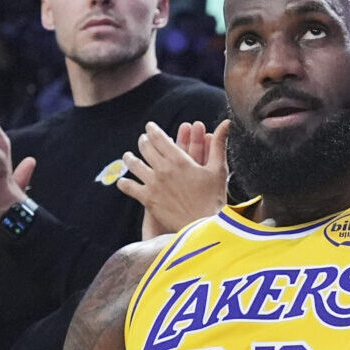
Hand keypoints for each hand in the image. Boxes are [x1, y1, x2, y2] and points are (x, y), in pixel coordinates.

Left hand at [119, 120, 231, 240]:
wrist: (204, 226)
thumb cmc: (214, 198)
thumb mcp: (218, 169)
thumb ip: (218, 144)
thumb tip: (226, 123)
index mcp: (179, 160)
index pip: (160, 138)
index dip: (152, 130)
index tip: (149, 127)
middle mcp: (163, 170)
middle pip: (146, 148)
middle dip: (143, 141)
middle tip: (142, 140)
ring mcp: (153, 185)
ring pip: (134, 165)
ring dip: (130, 158)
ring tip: (128, 156)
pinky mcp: (148, 200)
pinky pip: (130, 188)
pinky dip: (125, 183)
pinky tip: (123, 181)